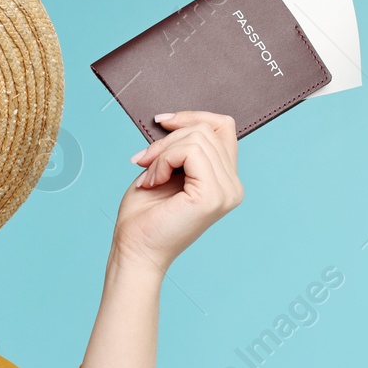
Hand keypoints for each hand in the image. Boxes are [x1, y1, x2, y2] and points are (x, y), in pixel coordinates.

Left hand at [112, 110, 243, 276]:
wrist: (134, 251)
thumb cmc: (144, 217)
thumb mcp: (165, 170)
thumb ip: (181, 148)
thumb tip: (177, 120)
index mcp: (225, 180)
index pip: (223, 128)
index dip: (192, 117)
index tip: (161, 122)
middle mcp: (232, 186)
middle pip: (207, 129)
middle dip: (167, 139)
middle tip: (143, 161)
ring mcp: (226, 191)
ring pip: (197, 138)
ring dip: (162, 152)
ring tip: (148, 177)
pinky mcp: (212, 195)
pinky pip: (190, 152)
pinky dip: (164, 160)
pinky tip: (152, 181)